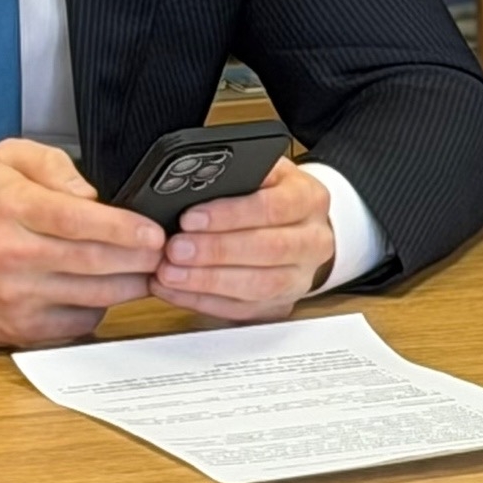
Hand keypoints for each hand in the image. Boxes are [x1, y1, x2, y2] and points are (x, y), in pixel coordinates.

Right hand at [0, 139, 165, 346]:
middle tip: (163, 252)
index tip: (153, 231)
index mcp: (12, 207)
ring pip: (93, 295)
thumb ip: (52, 162)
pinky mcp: (20, 328)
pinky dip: (100, 308)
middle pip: (94, 261)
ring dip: (131, 285)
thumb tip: (90, 193)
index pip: (78, 219)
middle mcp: (12, 254)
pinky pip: (78, 323)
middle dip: (140, 258)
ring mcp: (16, 296)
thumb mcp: (3, 161)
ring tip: (147, 271)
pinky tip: (105, 291)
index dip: (124, 227)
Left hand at [152, 159, 336, 322]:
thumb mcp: (263, 172)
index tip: (191, 218)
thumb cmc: (272, 195)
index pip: (274, 207)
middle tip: (175, 249)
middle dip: (216, 251)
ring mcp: (300, 278)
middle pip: (269, 249)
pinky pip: (243, 310)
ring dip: (208, 281)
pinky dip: (205, 302)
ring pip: (258, 286)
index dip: (231, 214)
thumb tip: (194, 183)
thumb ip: (237, 175)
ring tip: (170, 273)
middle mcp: (313, 241)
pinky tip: (178, 291)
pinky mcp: (281, 305)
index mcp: (309, 200)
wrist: (299, 227)